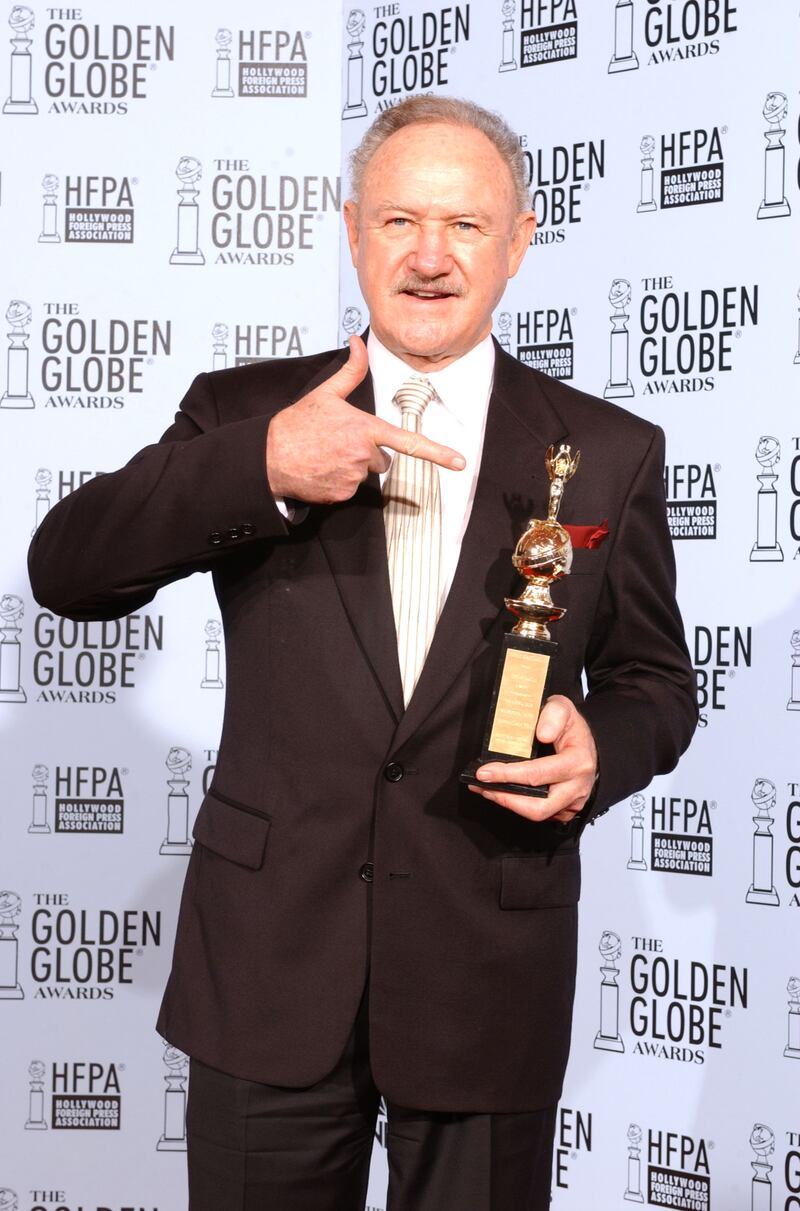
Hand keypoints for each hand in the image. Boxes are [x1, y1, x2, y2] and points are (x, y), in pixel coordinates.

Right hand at [265, 335, 465, 502]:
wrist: (269, 458)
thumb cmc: (297, 425)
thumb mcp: (325, 394)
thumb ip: (350, 371)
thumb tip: (358, 343)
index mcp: (365, 430)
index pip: (409, 442)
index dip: (438, 453)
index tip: (460, 462)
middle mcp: (363, 456)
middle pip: (383, 460)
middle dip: (368, 453)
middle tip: (339, 443)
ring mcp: (353, 478)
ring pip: (367, 474)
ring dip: (353, 467)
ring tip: (327, 455)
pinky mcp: (342, 495)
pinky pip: (351, 489)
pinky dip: (340, 481)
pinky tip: (322, 470)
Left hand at [467, 695, 597, 823]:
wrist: (586, 743)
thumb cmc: (571, 727)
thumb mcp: (563, 708)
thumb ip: (554, 714)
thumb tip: (542, 734)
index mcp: (578, 762)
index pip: (538, 774)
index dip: (508, 775)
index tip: (485, 772)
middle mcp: (578, 786)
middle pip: (539, 806)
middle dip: (505, 798)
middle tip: (481, 786)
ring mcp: (573, 801)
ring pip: (538, 814)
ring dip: (508, 804)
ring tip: (487, 790)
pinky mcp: (566, 809)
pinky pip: (542, 815)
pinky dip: (519, 806)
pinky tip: (503, 793)